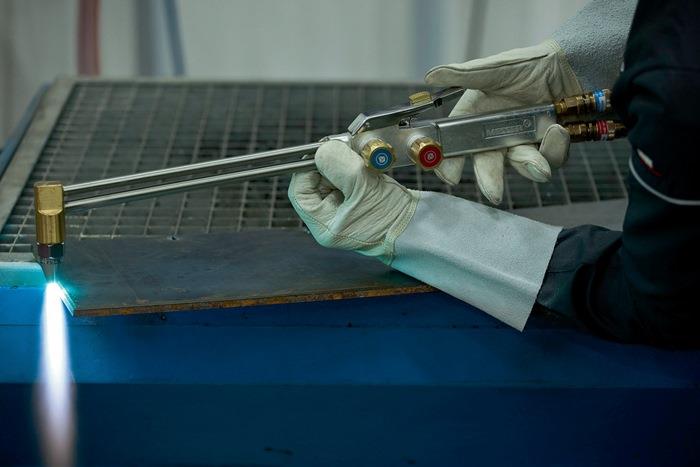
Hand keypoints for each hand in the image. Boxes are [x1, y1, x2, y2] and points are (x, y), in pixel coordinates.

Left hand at [288, 139, 561, 330]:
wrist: (428, 230)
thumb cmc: (395, 220)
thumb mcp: (363, 188)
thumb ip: (339, 166)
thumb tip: (323, 149)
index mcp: (324, 225)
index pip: (299, 191)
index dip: (307, 168)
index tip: (323, 151)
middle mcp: (333, 219)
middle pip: (317, 181)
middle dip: (331, 162)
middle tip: (346, 149)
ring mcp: (349, 210)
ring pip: (336, 176)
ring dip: (347, 161)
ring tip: (362, 158)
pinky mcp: (366, 200)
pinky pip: (353, 177)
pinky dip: (359, 165)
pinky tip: (370, 164)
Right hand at [427, 40, 581, 203]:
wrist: (570, 66)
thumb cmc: (530, 65)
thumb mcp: (496, 69)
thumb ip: (464, 75)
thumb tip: (431, 75)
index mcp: (476, 117)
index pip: (456, 145)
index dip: (448, 162)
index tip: (449, 176)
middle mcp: (495, 135)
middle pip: (487, 164)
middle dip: (489, 179)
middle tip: (493, 193)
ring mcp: (521, 144)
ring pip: (521, 166)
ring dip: (530, 162)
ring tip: (545, 143)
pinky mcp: (546, 149)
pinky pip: (548, 160)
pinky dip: (554, 147)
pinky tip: (558, 128)